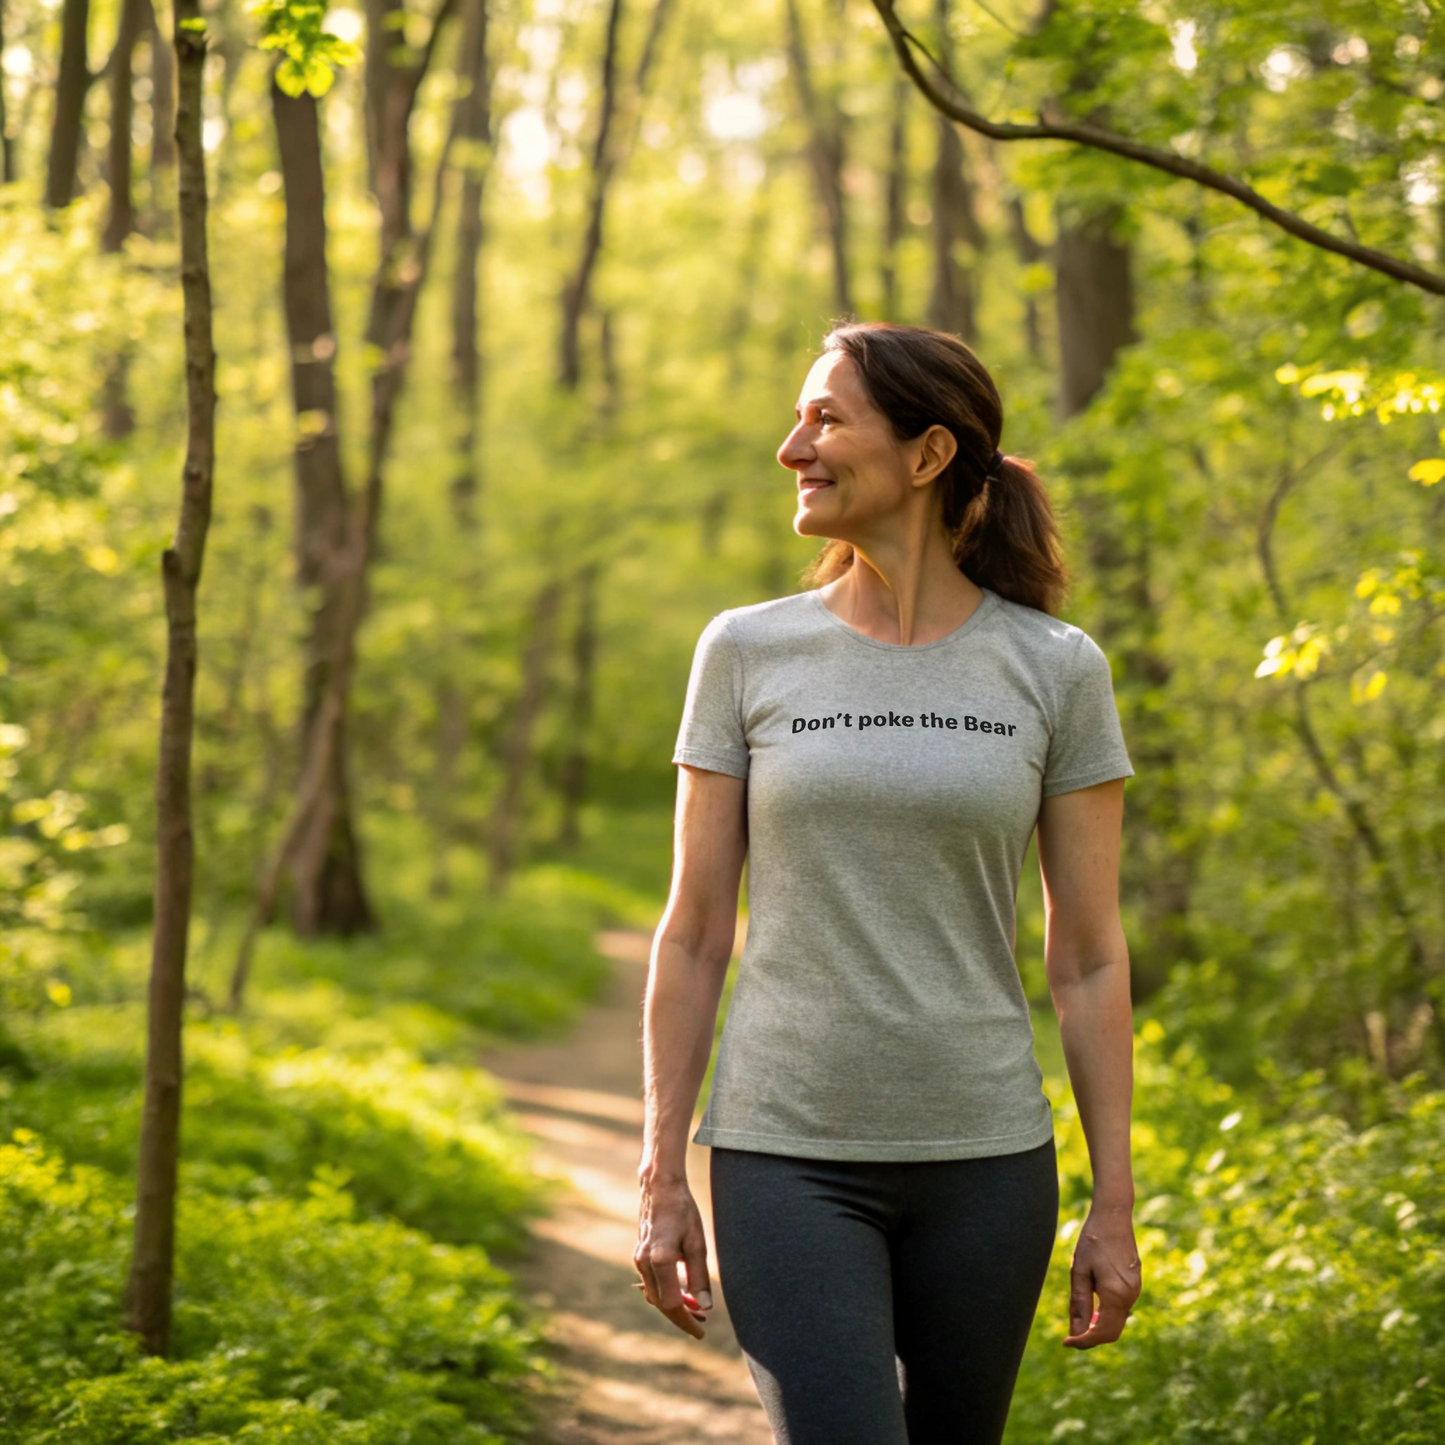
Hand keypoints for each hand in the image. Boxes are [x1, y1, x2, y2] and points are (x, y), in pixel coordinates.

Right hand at [633, 1173, 712, 1339]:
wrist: (660, 1187)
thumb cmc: (682, 1210)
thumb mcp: (697, 1242)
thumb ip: (699, 1276)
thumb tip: (705, 1305)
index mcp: (660, 1260)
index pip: (672, 1304)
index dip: (686, 1321)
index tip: (701, 1332)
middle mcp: (644, 1263)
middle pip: (661, 1303)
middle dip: (682, 1316)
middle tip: (703, 1321)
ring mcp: (639, 1259)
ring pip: (655, 1294)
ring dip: (674, 1304)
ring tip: (696, 1308)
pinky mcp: (640, 1255)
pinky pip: (652, 1282)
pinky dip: (666, 1291)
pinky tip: (682, 1291)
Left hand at [1064, 1202, 1140, 1348]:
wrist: (1113, 1217)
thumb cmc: (1092, 1241)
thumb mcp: (1079, 1271)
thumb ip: (1079, 1304)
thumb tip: (1076, 1333)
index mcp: (1116, 1294)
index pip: (1101, 1333)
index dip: (1083, 1342)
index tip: (1066, 1342)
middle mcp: (1130, 1296)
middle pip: (1112, 1332)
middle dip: (1091, 1338)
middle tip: (1070, 1336)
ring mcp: (1136, 1291)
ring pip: (1117, 1321)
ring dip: (1099, 1327)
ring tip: (1079, 1321)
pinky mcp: (1135, 1285)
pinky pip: (1121, 1309)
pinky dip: (1107, 1315)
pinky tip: (1093, 1307)